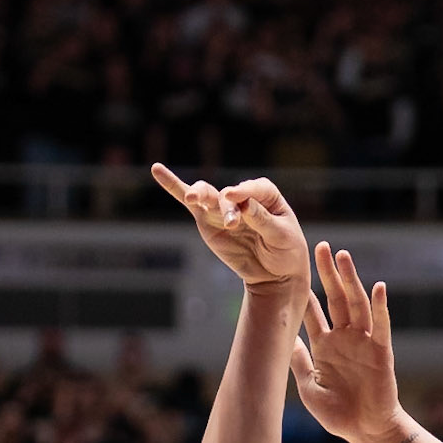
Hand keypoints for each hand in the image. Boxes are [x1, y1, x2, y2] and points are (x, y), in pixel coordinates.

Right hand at [151, 168, 308, 296]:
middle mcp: (242, 197)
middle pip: (229, 194)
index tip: (239, 198)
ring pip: (207, 194)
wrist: (275, 273)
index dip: (247, 191)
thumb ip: (263, 220)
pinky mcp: (206, 220)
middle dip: (228, 205)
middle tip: (232, 222)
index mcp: (266, 195)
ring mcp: (221, 208)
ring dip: (199, 194)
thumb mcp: (282, 236)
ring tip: (193, 198)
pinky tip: (157, 169)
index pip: (255, 188)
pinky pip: (187, 201)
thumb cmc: (285, 250)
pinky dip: (172, 185)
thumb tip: (244, 206)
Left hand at [291, 244, 410, 442]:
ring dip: (351, 280)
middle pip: (336, 298)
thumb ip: (298, 361)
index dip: (305, 291)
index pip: (313, 312)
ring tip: (343, 256)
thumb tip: (281, 339)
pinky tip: (378, 287)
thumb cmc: (337, 413)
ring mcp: (364, 342)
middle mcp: (344, 338)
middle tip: (320, 247)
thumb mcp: (308, 386)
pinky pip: (382, 324)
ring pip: (357, 304)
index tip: (294, 269)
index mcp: (325, 345)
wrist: (366, 430)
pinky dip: (380, 306)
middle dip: (328, 273)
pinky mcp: (381, 351)